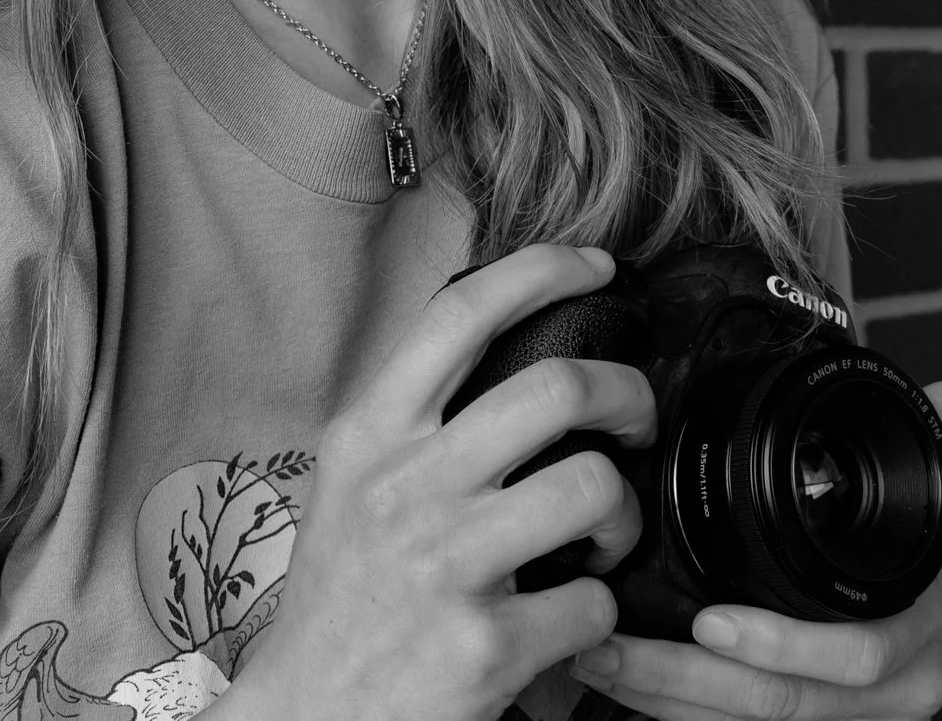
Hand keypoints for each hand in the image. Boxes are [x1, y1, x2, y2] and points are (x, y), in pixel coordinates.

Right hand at [218, 245, 658, 720]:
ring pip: (592, 486)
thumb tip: (511, 349)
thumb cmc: (341, 598)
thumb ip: (416, 421)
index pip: (460, 314)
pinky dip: (599, 611)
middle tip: (634, 418)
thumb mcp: (351, 485)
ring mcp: (445, 566)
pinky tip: (569, 620)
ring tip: (604, 534)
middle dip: (626, 394)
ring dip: (623, 511)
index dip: (544, 269)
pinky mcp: (484, 645)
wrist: (307, 719)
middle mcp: (404, 488)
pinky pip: (594, 601)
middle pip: (557, 387)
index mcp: (370, 436)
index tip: (599, 265)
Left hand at [566, 382, 941, 720]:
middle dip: (688, 679)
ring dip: (662, 698)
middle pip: (784, 704)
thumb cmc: (896, 559)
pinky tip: (620, 683)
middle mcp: (894, 688)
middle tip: (617, 645)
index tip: (709, 620)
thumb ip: (926, 451)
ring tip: (596, 656)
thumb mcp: (913, 510)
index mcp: (917, 628)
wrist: (906, 629)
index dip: (781, 643)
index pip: (854, 654)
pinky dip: (672, 712)